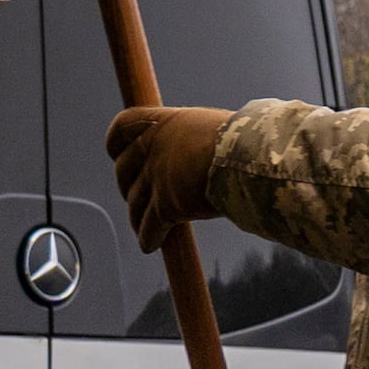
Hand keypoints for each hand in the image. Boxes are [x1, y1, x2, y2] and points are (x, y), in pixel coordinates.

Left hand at [106, 105, 234, 252]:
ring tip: (145, 228)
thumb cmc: (242, 139)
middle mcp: (152, 148)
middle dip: (128, 187)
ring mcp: (156, 178)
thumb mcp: (207, 124)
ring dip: (138, 218)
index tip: (117, 154)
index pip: (121, 128)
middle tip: (140, 197)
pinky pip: (149, 228)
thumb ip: (189, 136)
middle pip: (124, 172)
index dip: (116, 145)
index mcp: (162, 123)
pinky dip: (148, 239)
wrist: (252, 159)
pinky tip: (151, 245)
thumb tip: (198, 148)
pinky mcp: (166, 206)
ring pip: (135, 204)